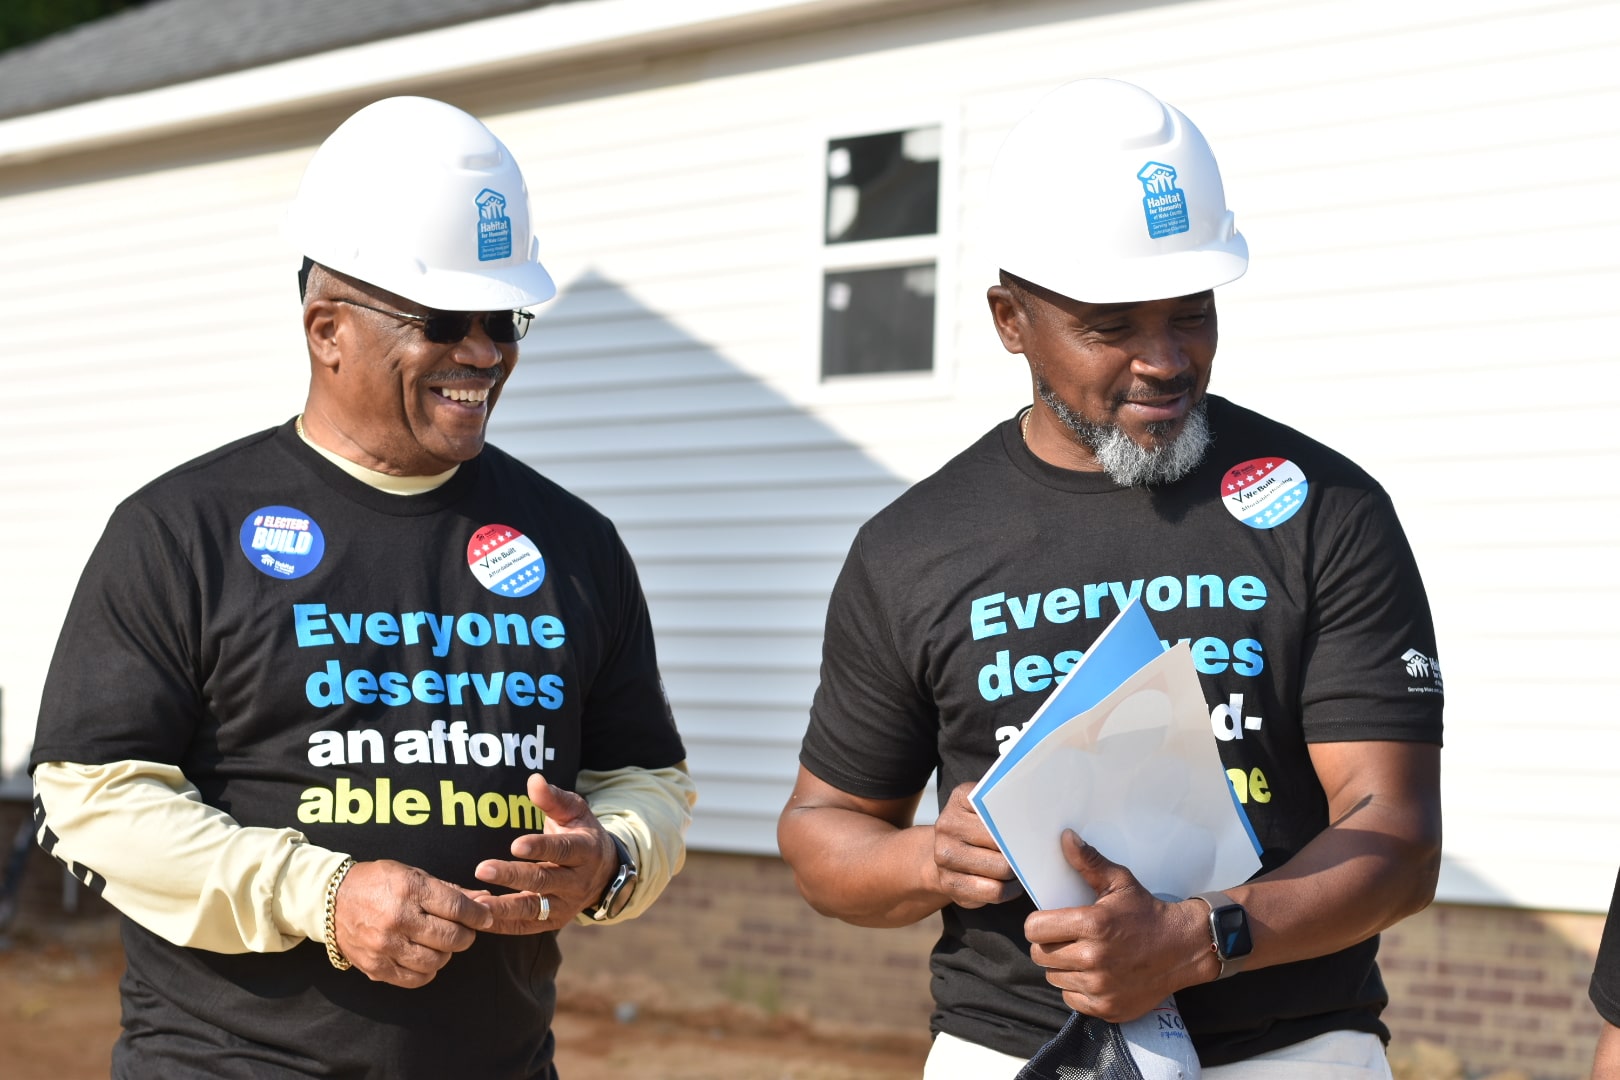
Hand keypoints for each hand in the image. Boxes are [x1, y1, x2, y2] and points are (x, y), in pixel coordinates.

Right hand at [332, 859, 492, 987]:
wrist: (332, 900)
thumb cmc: (379, 883)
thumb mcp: (414, 875)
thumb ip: (450, 890)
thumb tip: (485, 900)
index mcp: (410, 890)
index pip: (457, 908)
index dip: (478, 915)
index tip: (485, 918)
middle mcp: (398, 918)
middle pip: (450, 938)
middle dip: (466, 937)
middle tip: (464, 932)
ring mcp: (385, 945)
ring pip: (436, 962)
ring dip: (446, 954)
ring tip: (441, 944)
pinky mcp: (375, 966)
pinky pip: (414, 979)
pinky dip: (427, 972)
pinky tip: (424, 958)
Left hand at [471, 773, 618, 932]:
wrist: (603, 872)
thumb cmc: (581, 833)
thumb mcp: (575, 811)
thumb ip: (554, 798)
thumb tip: (534, 780)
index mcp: (585, 850)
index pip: (563, 850)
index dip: (540, 848)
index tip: (515, 845)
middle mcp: (577, 881)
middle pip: (543, 880)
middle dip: (512, 876)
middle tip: (482, 869)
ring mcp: (566, 905)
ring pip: (533, 909)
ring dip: (504, 908)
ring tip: (476, 903)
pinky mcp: (553, 922)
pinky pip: (526, 926)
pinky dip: (503, 925)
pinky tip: (480, 918)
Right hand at [927, 782, 1022, 908]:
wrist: (945, 855)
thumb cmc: (976, 831)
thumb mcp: (987, 810)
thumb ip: (1008, 807)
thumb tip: (1041, 817)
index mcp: (961, 798)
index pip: (1000, 808)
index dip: (1021, 821)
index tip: (1034, 828)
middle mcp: (948, 825)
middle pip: (1002, 842)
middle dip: (1021, 850)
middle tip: (1032, 853)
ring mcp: (945, 856)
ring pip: (1001, 869)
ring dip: (1016, 873)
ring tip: (1021, 869)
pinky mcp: (950, 883)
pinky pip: (994, 891)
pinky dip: (1010, 890)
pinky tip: (1012, 884)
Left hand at [1023, 831, 1209, 1021]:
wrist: (1184, 948)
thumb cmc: (1147, 912)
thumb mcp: (1120, 882)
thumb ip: (1089, 862)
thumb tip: (1065, 837)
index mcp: (1093, 925)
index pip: (1035, 929)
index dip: (1037, 924)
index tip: (1049, 922)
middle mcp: (1094, 958)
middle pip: (1040, 955)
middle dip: (1047, 944)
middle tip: (1064, 938)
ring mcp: (1101, 987)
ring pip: (1054, 978)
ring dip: (1061, 967)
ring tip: (1080, 955)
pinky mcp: (1107, 1008)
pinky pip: (1071, 999)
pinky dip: (1076, 988)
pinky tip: (1092, 974)